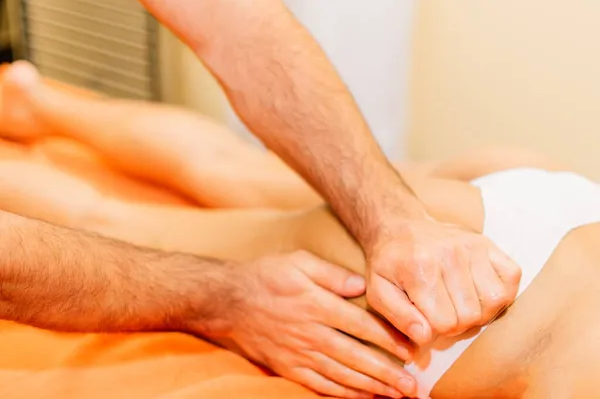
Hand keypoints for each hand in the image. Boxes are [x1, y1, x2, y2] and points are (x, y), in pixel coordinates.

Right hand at [218, 251, 416, 397]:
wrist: (230, 300)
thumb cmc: (267, 276)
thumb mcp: (299, 261)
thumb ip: (332, 273)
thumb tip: (363, 285)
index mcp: (317, 305)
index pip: (362, 326)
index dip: (389, 339)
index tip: (412, 349)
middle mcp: (311, 333)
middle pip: (357, 357)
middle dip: (388, 373)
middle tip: (414, 386)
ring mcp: (299, 354)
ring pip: (343, 375)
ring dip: (373, 387)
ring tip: (397, 395)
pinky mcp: (289, 367)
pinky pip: (321, 385)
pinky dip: (344, 394)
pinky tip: (363, 397)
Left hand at [366, 218, 521, 344]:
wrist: (399, 225)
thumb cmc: (389, 263)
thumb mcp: (378, 292)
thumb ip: (399, 318)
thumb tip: (425, 337)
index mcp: (420, 268)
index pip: (444, 323)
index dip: (435, 330)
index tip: (425, 319)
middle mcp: (449, 254)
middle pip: (471, 316)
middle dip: (456, 323)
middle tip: (442, 312)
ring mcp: (472, 246)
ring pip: (495, 301)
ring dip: (480, 311)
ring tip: (460, 304)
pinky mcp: (487, 243)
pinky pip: (511, 278)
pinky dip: (501, 292)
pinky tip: (479, 292)